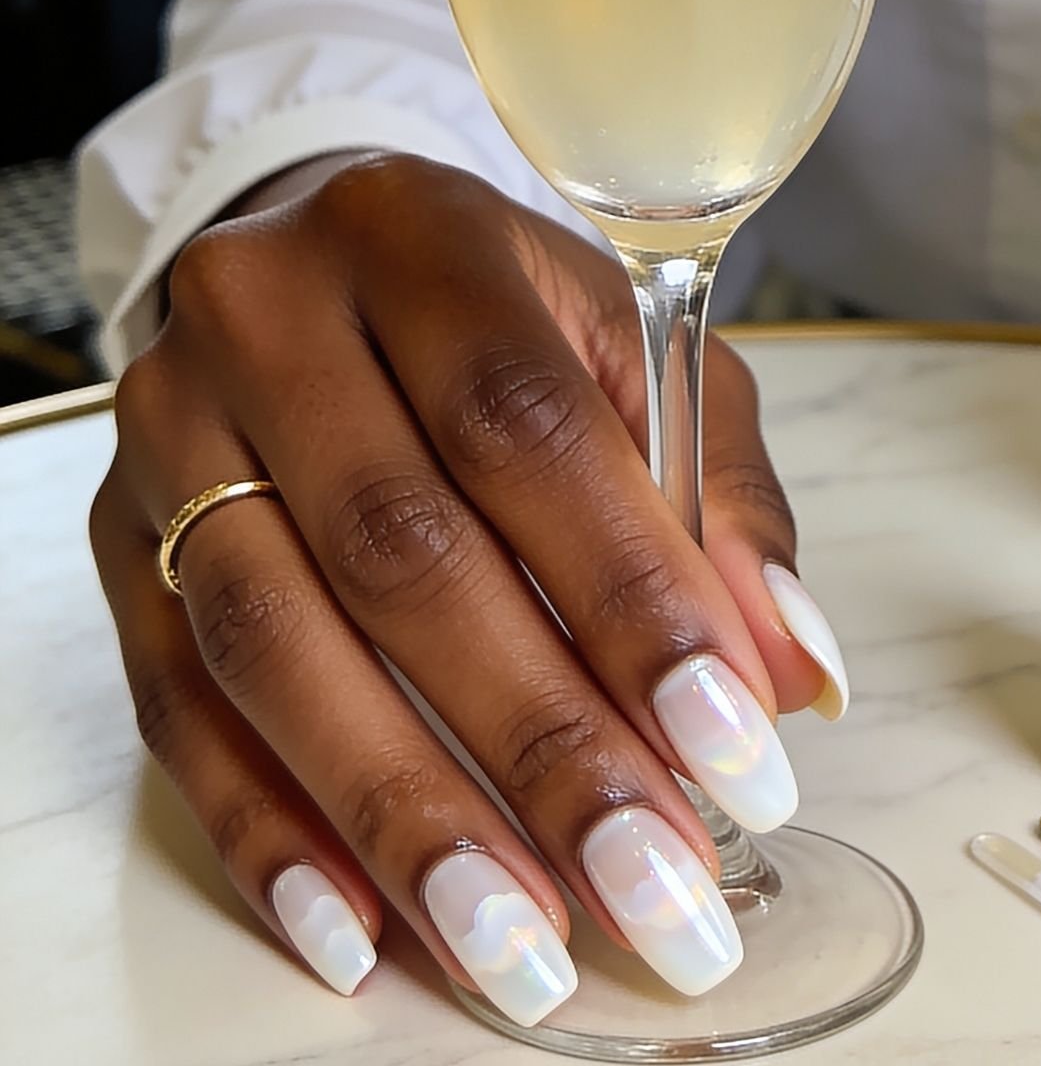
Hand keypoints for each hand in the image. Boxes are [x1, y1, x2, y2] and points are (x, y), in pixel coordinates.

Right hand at [91, 154, 845, 1018]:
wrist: (316, 256)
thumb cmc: (492, 309)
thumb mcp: (624, 342)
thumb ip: (714, 489)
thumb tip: (785, 670)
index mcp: (416, 233)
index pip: (518, 419)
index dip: (624, 591)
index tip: (728, 747)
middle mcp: (267, 311)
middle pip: (394, 543)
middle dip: (536, 736)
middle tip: (652, 881)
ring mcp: (171, 423)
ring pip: (268, 636)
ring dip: (403, 809)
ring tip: (522, 944)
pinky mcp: (117, 532)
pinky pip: (171, 699)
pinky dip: (268, 825)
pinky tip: (364, 927)